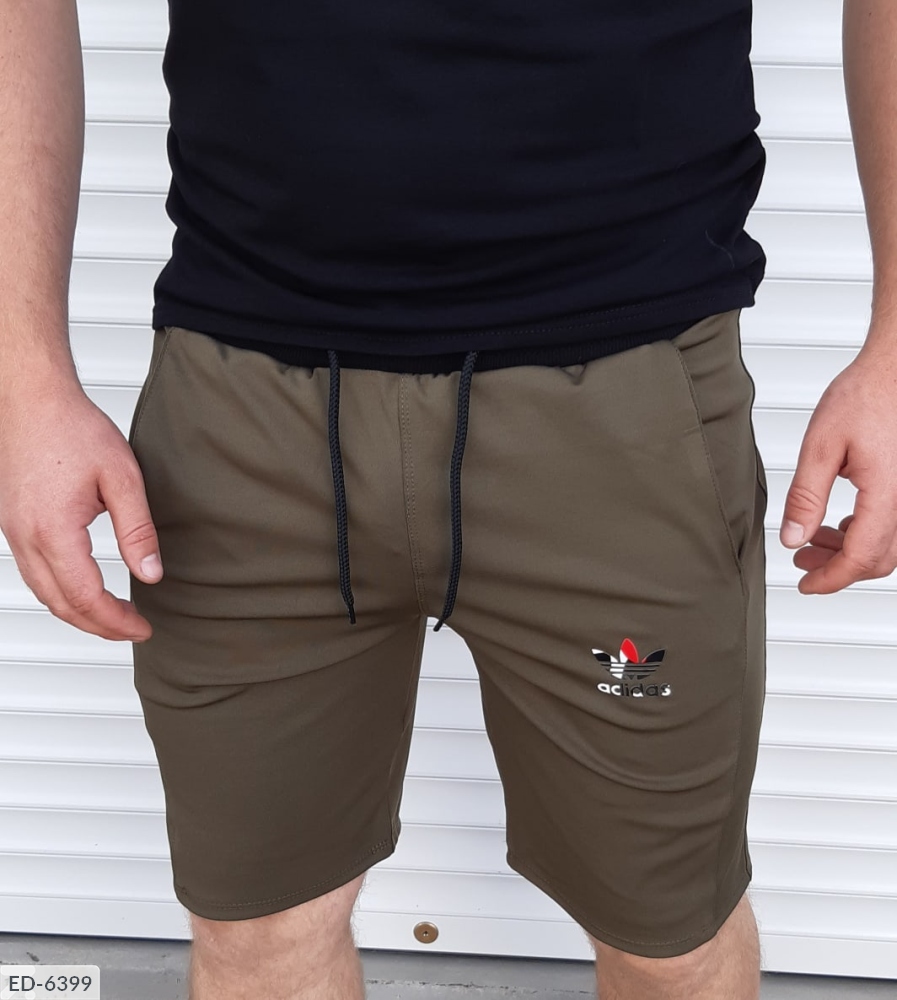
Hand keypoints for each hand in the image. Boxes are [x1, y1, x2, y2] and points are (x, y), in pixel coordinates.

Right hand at [0, 381, 162, 640]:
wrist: (32, 400)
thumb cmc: (73, 429)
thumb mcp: (122, 478)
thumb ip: (138, 531)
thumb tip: (151, 575)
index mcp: (53, 531)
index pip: (85, 597)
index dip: (115, 621)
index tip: (142, 628)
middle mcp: (25, 538)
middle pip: (61, 604)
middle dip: (99, 626)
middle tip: (133, 629)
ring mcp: (13, 533)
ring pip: (44, 593)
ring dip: (78, 612)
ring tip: (115, 616)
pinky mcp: (12, 525)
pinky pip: (34, 573)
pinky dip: (60, 592)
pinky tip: (84, 589)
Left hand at [781, 342, 896, 593]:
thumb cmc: (866, 395)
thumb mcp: (821, 446)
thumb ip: (805, 496)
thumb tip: (792, 538)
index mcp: (888, 493)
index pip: (861, 557)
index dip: (831, 579)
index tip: (805, 584)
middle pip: (879, 559)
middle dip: (838, 568)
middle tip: (803, 563)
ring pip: (889, 546)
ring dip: (851, 551)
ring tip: (813, 540)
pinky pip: (895, 525)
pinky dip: (866, 533)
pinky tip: (840, 523)